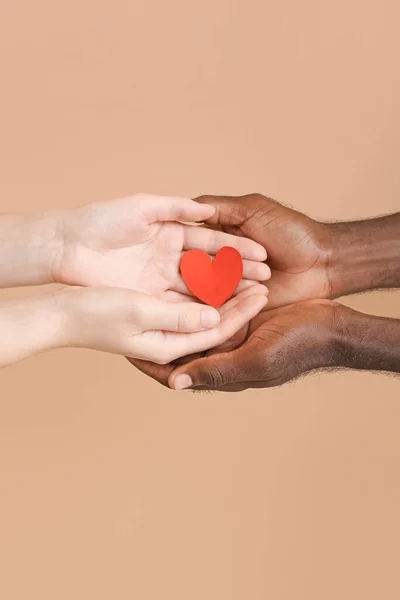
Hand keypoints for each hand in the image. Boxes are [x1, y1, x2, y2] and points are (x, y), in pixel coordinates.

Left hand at [54, 194, 269, 296]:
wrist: (67, 245)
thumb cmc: (102, 220)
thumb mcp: (143, 207)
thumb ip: (176, 207)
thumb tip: (209, 210)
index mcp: (172, 232)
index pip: (212, 242)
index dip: (237, 249)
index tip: (263, 256)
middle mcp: (171, 258)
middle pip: (211, 267)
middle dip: (239, 273)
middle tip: (267, 281)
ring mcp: (161, 280)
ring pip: (200, 288)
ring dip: (226, 293)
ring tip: (253, 297)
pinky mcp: (148, 298)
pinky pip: (179, 304)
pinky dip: (200, 308)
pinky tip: (224, 312)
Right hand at [54, 284, 267, 364]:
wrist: (59, 314)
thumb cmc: (93, 314)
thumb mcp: (139, 312)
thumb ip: (179, 316)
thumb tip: (215, 317)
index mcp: (169, 344)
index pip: (215, 329)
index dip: (241, 311)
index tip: (262, 292)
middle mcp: (170, 335)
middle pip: (213, 318)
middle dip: (240, 302)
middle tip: (265, 282)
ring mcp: (162, 323)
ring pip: (202, 306)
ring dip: (225, 291)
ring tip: (248, 273)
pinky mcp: (153, 309)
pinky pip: (186, 297)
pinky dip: (204, 284)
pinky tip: (217, 270)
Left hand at [128, 300, 338, 388]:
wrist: (333, 326)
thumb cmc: (298, 347)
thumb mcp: (255, 361)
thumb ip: (215, 369)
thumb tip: (173, 382)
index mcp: (220, 368)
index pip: (172, 368)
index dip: (145, 359)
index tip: (120, 346)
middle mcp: (220, 351)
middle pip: (177, 341)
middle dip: (153, 328)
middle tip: (126, 313)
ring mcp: (230, 331)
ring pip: (191, 318)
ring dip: (174, 306)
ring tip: (146, 289)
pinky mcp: (240, 312)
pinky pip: (210, 301)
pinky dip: (197, 290)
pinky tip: (181, 274)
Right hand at [193, 193, 331, 307]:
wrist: (321, 264)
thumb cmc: (292, 231)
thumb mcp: (253, 209)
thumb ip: (219, 207)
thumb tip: (183, 207)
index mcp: (218, 233)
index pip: (191, 237)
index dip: (185, 240)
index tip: (178, 242)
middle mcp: (217, 258)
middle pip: (194, 263)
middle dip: (202, 264)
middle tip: (213, 264)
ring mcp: (226, 282)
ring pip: (207, 285)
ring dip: (220, 280)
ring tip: (239, 277)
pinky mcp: (236, 303)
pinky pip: (221, 303)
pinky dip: (225, 298)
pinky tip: (234, 294)